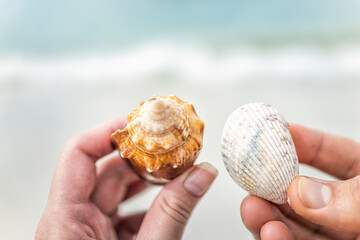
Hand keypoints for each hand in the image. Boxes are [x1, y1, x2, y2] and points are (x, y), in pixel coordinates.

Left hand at [35, 117, 217, 239]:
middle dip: (142, 156)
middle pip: (104, 170)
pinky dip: (151, 206)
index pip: (78, 153)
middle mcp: (71, 221)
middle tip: (175, 145)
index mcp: (64, 221)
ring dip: (150, 180)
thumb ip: (174, 212)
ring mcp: (87, 233)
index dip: (109, 131)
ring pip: (118, 192)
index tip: (144, 122)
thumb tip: (203, 173)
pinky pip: (126, 215)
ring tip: (180, 170)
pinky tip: (173, 202)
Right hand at [240, 124, 359, 238]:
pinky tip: (270, 232)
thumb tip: (301, 191)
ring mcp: (342, 238)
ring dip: (269, 216)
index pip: (337, 155)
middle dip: (275, 184)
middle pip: (307, 192)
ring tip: (252, 208)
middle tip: (253, 177)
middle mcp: (352, 211)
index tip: (277, 132)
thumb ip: (353, 197)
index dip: (305, 142)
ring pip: (297, 225)